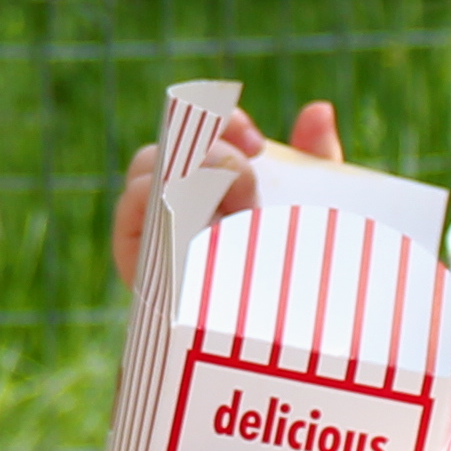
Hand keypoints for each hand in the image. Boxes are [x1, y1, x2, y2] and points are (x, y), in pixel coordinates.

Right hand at [109, 98, 339, 284]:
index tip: (258, 144)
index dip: (225, 121)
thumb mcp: (311, 214)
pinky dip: (158, 208)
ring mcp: (151, 226)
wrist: (272, 341)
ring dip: (189, 184)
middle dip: (212, 159)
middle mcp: (175, 192)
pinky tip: (195, 225)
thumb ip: (316, 162)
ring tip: (230, 219)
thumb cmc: (291, 275)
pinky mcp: (136, 261)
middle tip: (249, 194)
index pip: (205, 125)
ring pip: (149, 173)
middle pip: (174, 142)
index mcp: (213, 175)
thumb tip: (318, 109)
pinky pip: (131, 216)